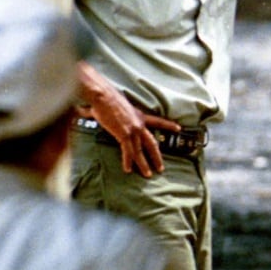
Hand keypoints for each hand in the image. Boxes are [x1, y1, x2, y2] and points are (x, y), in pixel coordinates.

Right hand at [78, 63, 177, 177]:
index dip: (168, 125)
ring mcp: (133, 130)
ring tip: (147, 174)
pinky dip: (128, 161)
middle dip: (157, 157)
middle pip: (152, 143)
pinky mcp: (124, 134)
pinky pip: (128, 152)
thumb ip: (111, 112)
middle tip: (161, 168)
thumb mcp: (115, 106)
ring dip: (144, 164)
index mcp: (139, 115)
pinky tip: (128, 169)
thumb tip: (92, 111)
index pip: (158, 121)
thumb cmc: (105, 97)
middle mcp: (139, 124)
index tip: (178, 129)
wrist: (103, 95)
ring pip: (141, 151)